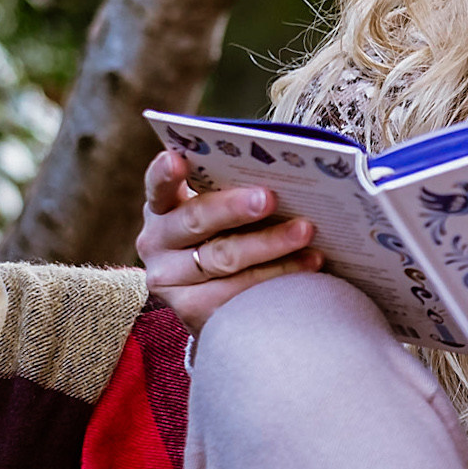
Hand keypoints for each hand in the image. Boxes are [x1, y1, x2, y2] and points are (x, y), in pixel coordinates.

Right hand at [136, 148, 321, 333]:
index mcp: (163, 207)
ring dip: (269, 244)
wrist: (217, 293)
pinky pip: (239, 292)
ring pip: (222, 259)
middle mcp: (157, 242)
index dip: (165, 174)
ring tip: (306, 231)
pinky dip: (279, 274)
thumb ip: (234, 191)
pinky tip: (310, 262)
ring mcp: (169, 279)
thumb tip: (287, 172)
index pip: (159, 186)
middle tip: (270, 198)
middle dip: (234, 208)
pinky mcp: (192, 309)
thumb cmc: (228, 234)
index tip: (177, 159)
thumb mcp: (221, 211)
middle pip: (195, 221)